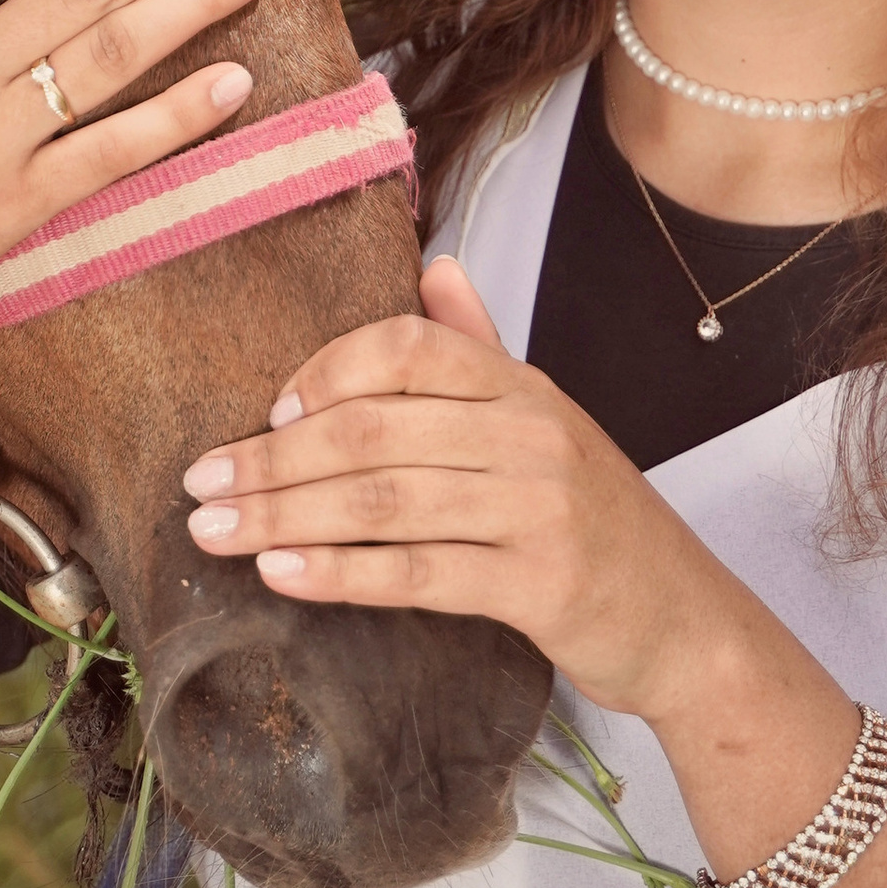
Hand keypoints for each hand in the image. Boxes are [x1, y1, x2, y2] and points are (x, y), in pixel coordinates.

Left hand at [178, 256, 759, 722]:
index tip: (266, 412)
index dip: (326, 371)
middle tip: (199, 483)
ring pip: (383, 500)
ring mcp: (538, 508)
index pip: (408, 347)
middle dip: (272, 457)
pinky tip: (282, 575)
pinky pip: (418, 572)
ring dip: (283, 515)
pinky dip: (340, 572)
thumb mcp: (547, 423)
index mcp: (522, 387)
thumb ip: (481, 347)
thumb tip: (433, 265)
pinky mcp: (539, 584)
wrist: (687, 622)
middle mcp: (531, 434)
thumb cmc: (599, 525)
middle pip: (374, 427)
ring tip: (214, 532)